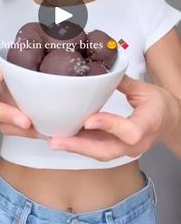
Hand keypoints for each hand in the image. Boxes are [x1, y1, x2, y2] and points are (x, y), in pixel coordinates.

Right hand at [0, 53, 43, 138]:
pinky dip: (29, 132)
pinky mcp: (3, 122)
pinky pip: (13, 130)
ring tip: (40, 130)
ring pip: (1, 124)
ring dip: (20, 129)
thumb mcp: (0, 56)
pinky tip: (45, 131)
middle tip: (26, 121)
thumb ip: (13, 53)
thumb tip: (39, 48)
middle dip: (6, 114)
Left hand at [48, 75, 178, 160]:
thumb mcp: (145, 89)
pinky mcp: (117, 148)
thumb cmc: (160, 105)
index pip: (128, 131)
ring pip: (99, 153)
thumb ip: (124, 82)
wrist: (170, 122)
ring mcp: (125, 150)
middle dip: (79, 146)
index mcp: (147, 125)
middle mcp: (135, 144)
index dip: (109, 126)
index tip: (88, 120)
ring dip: (75, 148)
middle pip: (106, 150)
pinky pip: (97, 149)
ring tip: (53, 140)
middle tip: (56, 140)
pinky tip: (64, 137)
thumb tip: (103, 70)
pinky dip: (80, 145)